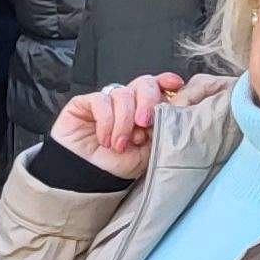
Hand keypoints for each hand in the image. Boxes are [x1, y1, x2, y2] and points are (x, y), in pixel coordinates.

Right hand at [50, 74, 188, 178]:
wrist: (89, 177)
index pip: (158, 87)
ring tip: (120, 144)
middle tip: (143, 123)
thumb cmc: (117, 166)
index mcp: (145, 111)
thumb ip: (160, 127)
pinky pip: (101, 101)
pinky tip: (104, 139)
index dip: (166, 82)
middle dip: (147, 101)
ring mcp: (106, 102)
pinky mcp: (84, 103)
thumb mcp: (149, 150)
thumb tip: (169, 107)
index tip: (175, 84)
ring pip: (123, 94)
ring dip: (124, 121)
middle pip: (144, 83)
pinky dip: (106, 122)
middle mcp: (127, 104)